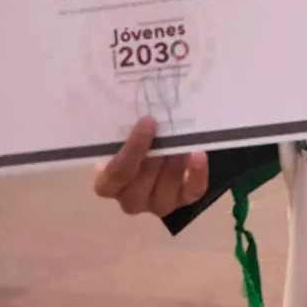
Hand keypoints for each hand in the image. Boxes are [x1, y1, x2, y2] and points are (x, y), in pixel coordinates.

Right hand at [92, 116, 209, 216]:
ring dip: (175, 165)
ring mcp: (156, 203)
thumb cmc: (129, 138)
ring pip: (166, 192)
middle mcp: (130, 198)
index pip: (116, 174)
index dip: (132, 150)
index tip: (148, 121)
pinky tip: (199, 155)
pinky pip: (191, 192)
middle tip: (168, 131)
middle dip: (156, 156)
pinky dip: (197, 174)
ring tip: (183, 141)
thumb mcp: (122, 132)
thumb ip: (123, 126)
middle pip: (140, 185)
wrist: (154, 144)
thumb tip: (132, 103)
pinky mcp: (182, 199)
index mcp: (108, 183)